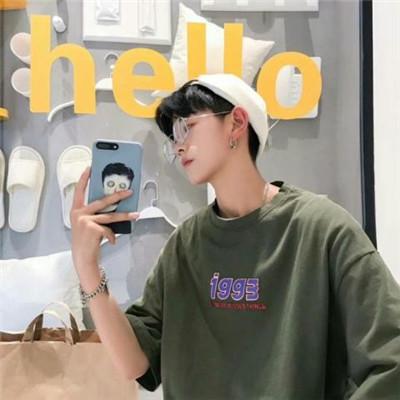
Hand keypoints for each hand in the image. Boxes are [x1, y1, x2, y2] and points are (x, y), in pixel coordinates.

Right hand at [70, 167, 139, 282]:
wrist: (82, 259)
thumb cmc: (87, 242)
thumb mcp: (87, 225)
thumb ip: (95, 214)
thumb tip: (115, 205)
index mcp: (76, 211)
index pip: (79, 191)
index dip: (84, 178)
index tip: (90, 167)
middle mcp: (79, 214)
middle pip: (102, 201)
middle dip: (118, 196)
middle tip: (129, 191)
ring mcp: (85, 221)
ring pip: (110, 216)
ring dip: (125, 216)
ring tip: (136, 215)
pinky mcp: (92, 229)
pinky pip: (109, 229)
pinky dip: (113, 236)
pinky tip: (111, 241)